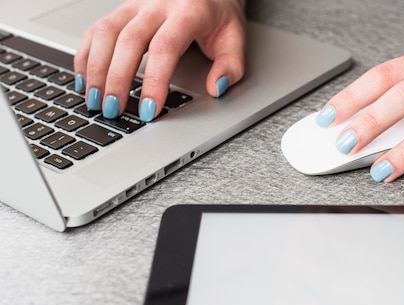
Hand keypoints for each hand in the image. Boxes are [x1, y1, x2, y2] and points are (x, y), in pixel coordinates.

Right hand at [74, 0, 245, 121]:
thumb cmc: (218, 13)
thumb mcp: (234, 37)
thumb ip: (230, 65)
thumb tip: (215, 88)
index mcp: (187, 11)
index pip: (165, 48)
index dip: (155, 81)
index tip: (150, 109)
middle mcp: (156, 4)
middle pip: (128, 41)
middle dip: (117, 79)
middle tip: (113, 110)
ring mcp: (135, 4)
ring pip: (106, 33)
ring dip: (96, 69)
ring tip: (94, 100)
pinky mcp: (122, 9)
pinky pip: (96, 30)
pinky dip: (86, 55)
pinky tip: (84, 79)